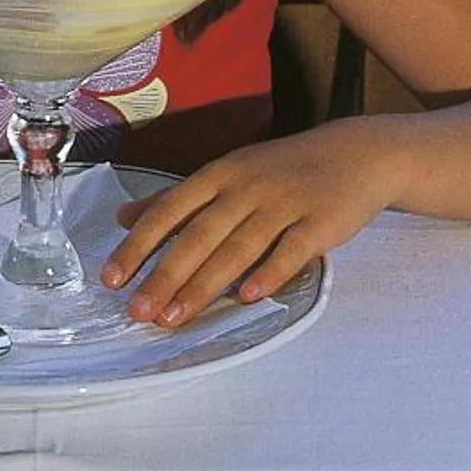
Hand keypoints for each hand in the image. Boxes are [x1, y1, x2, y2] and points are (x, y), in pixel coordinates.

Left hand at [99, 122, 403, 326]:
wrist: (357, 154)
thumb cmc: (283, 170)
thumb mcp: (227, 173)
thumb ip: (177, 199)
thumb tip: (123, 217)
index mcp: (220, 173)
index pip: (170, 210)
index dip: (140, 245)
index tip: (112, 278)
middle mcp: (247, 186)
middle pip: (200, 235)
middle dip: (166, 275)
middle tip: (139, 312)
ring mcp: (285, 203)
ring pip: (239, 247)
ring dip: (205, 285)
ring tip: (176, 317)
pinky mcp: (320, 223)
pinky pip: (291, 252)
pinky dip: (269, 274)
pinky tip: (247, 298)